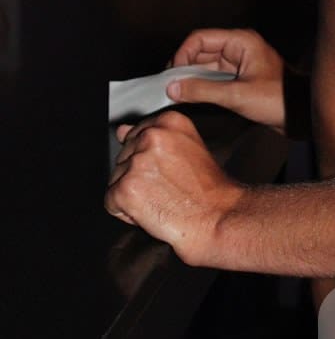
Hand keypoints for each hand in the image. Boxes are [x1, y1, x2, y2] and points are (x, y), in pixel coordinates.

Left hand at [105, 110, 242, 266]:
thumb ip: (150, 137)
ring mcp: (137, 162)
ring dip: (133, 195)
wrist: (218, 217)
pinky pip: (111, 203)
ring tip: (163, 199)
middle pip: (124, 157)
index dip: (149, 160)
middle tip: (168, 188)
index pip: (135, 136)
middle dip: (138, 176)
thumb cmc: (208, 189)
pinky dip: (127, 214)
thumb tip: (120, 130)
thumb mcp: (184, 150)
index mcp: (169, 121)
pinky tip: (153, 212)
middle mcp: (151, 136)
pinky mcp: (126, 188)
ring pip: (116, 180)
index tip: (167, 171)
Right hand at [166, 27, 286, 130]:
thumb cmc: (280, 100)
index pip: (201, 38)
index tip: (172, 75)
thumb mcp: (237, 95)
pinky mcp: (238, 78)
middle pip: (200, 51)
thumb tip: (174, 88)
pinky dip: (201, 86)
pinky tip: (191, 97)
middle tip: (170, 86)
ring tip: (176, 93)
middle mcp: (238, 48)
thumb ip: (203, 90)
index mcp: (240, 42)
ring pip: (205, 66)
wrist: (301, 115)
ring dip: (191, 78)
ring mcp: (238, 63)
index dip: (182, 54)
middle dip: (183, 67)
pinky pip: (213, 78)